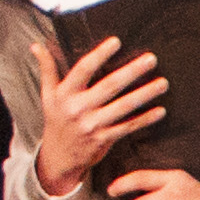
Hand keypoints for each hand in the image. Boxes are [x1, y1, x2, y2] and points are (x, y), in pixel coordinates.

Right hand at [34, 33, 167, 194]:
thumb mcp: (47, 96)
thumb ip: (47, 69)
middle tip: (152, 59)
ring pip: (123, 107)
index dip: (99, 55)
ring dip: (145, 94)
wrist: (58, 158)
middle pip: (109, 86)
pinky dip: (145, 119)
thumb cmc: (56, 120)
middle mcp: (78, 109)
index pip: (83, 70)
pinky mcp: (103, 139)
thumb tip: (36, 45)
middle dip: (132, 71)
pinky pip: (128, 127)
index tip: (116, 41)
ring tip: (163, 83)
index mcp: (64, 94)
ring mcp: (92, 125)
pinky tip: (160, 110)